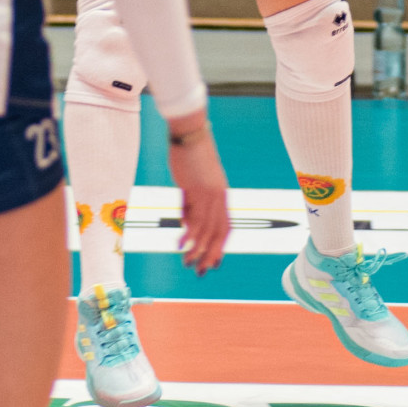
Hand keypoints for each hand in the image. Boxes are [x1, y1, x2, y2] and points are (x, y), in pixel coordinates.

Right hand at [163, 112, 229, 272]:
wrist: (190, 134)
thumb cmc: (191, 154)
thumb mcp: (194, 182)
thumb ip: (192, 202)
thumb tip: (186, 222)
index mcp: (221, 194)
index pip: (226, 225)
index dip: (221, 245)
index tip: (215, 261)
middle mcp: (219, 197)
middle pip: (219, 232)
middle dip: (211, 254)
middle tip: (202, 272)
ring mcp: (209, 194)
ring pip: (207, 229)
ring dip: (198, 249)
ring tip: (188, 264)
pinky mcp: (196, 190)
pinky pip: (194, 218)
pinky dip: (189, 235)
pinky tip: (181, 246)